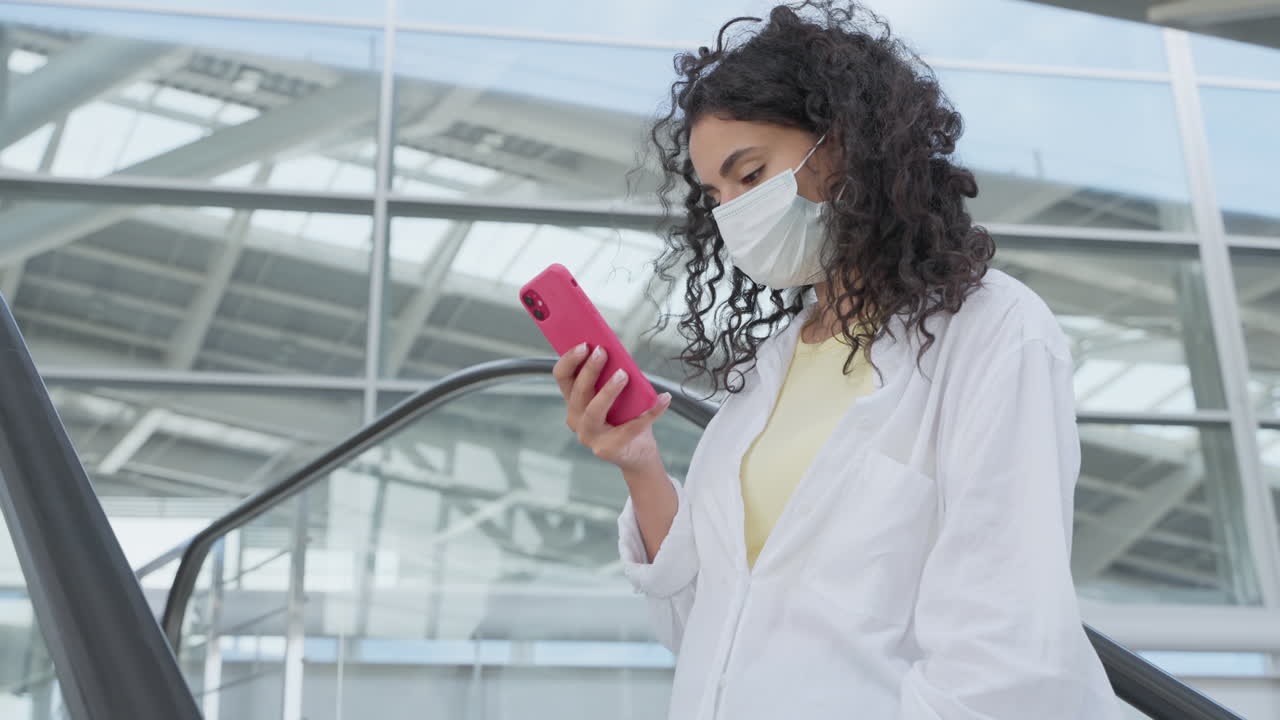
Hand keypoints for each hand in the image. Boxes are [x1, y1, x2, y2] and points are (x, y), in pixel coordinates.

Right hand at [553, 343, 672, 472]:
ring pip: (593, 410)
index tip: (584, 344)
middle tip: (603, 352)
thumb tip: (618, 355)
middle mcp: (576, 419)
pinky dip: (650, 412)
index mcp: (574, 401)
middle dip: (589, 370)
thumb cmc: (625, 417)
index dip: (569, 360)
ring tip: (624, 374)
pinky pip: (630, 427)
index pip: (562, 377)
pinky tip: (664, 398)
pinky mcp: (608, 449)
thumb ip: (611, 377)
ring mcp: (590, 436)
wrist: (637, 452)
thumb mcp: (615, 394)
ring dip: (608, 390)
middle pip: (578, 392)